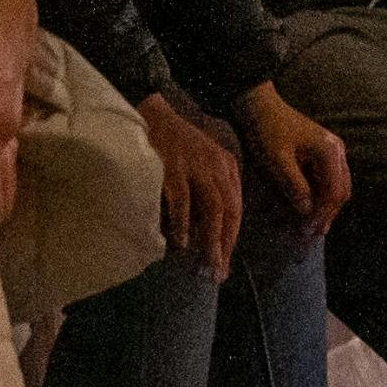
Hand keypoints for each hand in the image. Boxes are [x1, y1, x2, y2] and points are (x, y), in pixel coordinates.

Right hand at [137, 92, 243, 276]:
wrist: (150, 113)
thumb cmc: (172, 144)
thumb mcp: (201, 163)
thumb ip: (208, 190)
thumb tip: (206, 233)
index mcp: (227, 166)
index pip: (235, 209)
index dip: (231, 239)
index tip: (224, 263)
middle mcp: (217, 166)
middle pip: (229, 211)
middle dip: (225, 245)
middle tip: (218, 272)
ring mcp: (196, 165)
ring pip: (212, 209)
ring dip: (210, 240)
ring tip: (205, 264)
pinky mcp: (175, 165)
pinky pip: (183, 200)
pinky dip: (183, 223)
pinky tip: (181, 243)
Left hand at [234, 81, 349, 237]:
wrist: (256, 106)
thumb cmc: (265, 132)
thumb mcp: (277, 163)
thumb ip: (295, 188)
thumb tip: (307, 213)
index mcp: (330, 151)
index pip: (334, 193)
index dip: (321, 215)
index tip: (305, 231)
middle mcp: (337, 151)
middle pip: (340, 192)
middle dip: (325, 215)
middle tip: (308, 234)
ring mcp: (331, 151)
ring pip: (335, 188)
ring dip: (321, 208)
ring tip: (306, 227)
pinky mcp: (321, 153)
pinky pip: (325, 181)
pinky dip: (316, 197)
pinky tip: (303, 209)